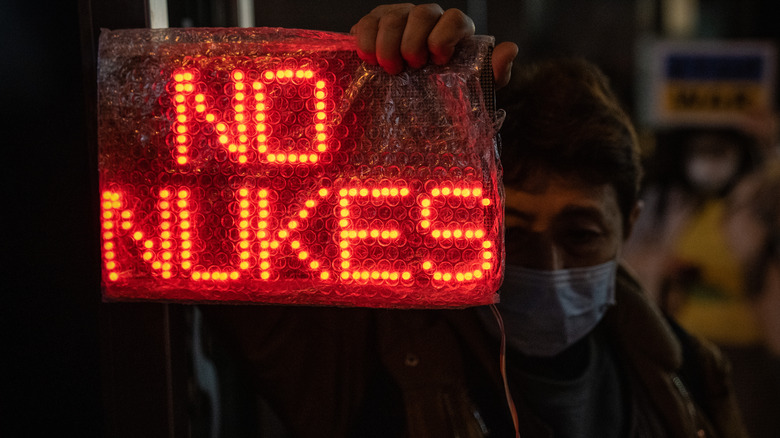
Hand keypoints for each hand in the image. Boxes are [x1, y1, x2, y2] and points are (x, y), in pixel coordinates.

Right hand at [351, 3, 517, 87]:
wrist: (410, 103)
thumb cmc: (444, 93)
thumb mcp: (472, 89)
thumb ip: (493, 73)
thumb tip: (509, 50)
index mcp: (454, 31)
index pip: (455, 19)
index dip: (444, 36)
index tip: (437, 59)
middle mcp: (428, 20)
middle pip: (422, 14)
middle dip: (413, 41)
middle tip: (409, 66)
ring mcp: (400, 18)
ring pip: (393, 16)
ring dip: (388, 43)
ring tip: (388, 68)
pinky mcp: (375, 23)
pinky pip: (369, 21)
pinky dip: (366, 38)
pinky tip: (368, 58)